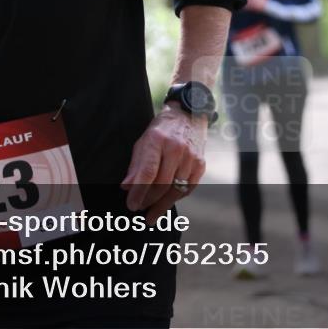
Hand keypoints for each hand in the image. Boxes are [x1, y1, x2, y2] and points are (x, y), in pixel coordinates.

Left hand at [120, 105, 206, 223]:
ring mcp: (190, 157)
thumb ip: (136, 165)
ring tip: (152, 213)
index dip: (139, 192)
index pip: (148, 172)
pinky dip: (176, 197)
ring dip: (162, 204)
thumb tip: (127, 187)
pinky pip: (188, 188)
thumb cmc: (161, 131)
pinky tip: (167, 201)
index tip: (132, 205)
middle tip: (140, 209)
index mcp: (157, 140)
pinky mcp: (200, 164)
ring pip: (176, 189)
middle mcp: (176, 149)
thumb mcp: (143, 142)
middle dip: (149, 201)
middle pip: (162, 184)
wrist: (188, 116)